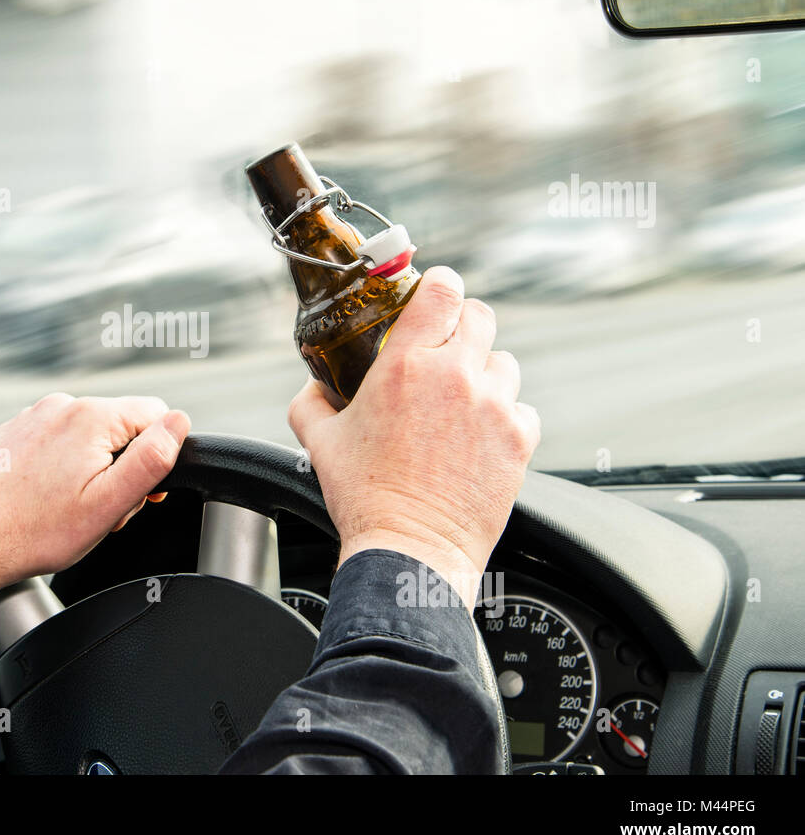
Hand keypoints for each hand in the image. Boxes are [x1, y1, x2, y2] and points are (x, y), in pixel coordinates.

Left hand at [0, 393, 190, 620]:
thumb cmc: (34, 532)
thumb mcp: (109, 504)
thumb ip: (151, 458)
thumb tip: (179, 423)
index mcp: (90, 417)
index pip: (157, 414)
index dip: (157, 456)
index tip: (139, 492)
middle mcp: (61, 406)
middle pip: (122, 427)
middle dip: (121, 467)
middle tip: (100, 509)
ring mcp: (34, 417)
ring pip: (90, 436)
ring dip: (91, 469)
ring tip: (69, 507)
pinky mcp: (16, 432)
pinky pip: (58, 442)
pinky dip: (61, 468)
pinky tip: (46, 499)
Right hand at [287, 266, 538, 607]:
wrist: (411, 549)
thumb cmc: (365, 498)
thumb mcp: (320, 441)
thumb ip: (311, 401)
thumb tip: (313, 387)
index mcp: (404, 366)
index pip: (442, 291)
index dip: (440, 286)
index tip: (435, 296)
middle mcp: (454, 377)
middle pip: (480, 316)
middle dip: (463, 328)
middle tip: (447, 351)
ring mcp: (493, 406)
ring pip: (504, 362)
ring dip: (485, 374)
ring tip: (462, 404)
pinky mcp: (519, 439)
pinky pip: (523, 408)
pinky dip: (506, 416)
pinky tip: (480, 437)